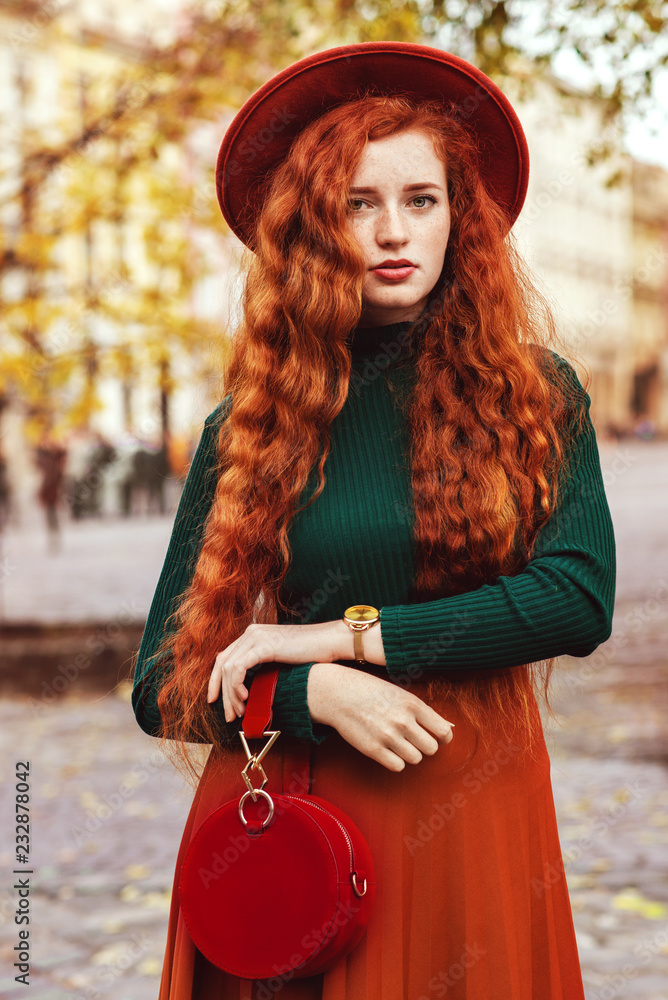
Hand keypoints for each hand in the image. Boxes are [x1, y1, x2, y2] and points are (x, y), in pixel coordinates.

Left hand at [207, 621, 350, 722]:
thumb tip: (249, 688)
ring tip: (240, 710)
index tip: (217, 701)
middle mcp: (251, 633)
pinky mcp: (263, 645)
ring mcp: (256, 637)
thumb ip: (263, 666)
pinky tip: (246, 697)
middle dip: (221, 692)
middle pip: (222, 664)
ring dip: (231, 694)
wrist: (330, 642)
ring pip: (228, 668)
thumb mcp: (280, 658)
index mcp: (253, 634)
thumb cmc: (311, 652)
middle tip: (229, 714)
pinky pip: (238, 668)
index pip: (224, 657)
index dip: (216, 680)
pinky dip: (237, 685)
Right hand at [307, 663, 453, 771]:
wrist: (338, 693)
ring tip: (398, 742)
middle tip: (414, 739)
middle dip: (425, 746)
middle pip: (431, 748)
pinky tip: (388, 749)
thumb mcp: (400, 694)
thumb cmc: (371, 691)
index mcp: (413, 704)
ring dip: (410, 753)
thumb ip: (423, 712)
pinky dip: (396, 761)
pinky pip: (398, 766)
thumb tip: (447, 728)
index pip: (443, 731)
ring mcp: (388, 736)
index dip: (443, 738)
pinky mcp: (373, 749)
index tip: (436, 737)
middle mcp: (403, 720)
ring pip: (416, 758)